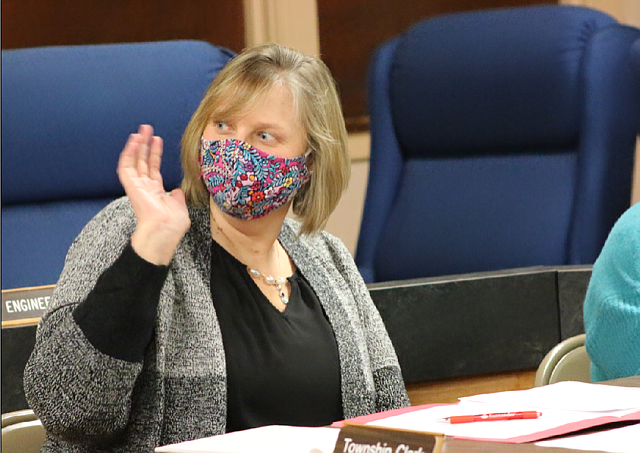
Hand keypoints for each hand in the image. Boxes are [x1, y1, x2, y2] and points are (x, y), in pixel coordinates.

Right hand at [117, 125, 190, 264]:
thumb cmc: (173, 224)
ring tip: (141, 130)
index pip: (153, 168)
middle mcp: (145, 187)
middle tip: (147, 129)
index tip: (157, 140)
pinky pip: (126, 166)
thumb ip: (177, 196)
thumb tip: (177, 190)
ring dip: (137, 145)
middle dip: (145, 145)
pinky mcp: (131, 186)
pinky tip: (134, 140)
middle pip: (143, 161)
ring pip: (134, 161)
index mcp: (156, 192)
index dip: (155, 154)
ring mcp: (137, 186)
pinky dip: (129, 152)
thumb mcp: (179, 206)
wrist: (164, 230)